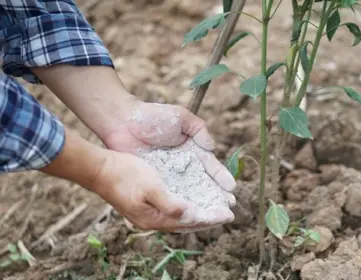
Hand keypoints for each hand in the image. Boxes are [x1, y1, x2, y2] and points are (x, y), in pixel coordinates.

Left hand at [32, 65, 235, 230]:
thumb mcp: (182, 117)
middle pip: (204, 184)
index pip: (211, 167)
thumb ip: (199, 129)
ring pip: (189, 193)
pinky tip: (190, 214)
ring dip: (202, 204)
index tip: (231, 188)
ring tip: (214, 215)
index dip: (221, 178)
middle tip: (229, 207)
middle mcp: (184, 165)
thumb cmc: (153, 117)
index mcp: (193, 150)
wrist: (123, 122)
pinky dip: (181, 205)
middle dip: (216, 195)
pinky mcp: (156, 182)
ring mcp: (170, 175)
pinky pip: (170, 195)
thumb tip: (212, 148)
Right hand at [93, 150, 234, 231]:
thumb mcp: (150, 187)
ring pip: (180, 218)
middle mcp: (153, 220)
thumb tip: (190, 214)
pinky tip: (191, 202)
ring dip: (198, 214)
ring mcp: (148, 214)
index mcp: (155, 218)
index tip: (228, 214)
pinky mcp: (145, 205)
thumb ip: (169, 203)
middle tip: (226, 214)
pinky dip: (186, 208)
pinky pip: (172, 211)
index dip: (211, 218)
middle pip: (187, 223)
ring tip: (213, 210)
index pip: (190, 222)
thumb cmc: (125, 175)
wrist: (100, 170)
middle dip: (208, 219)